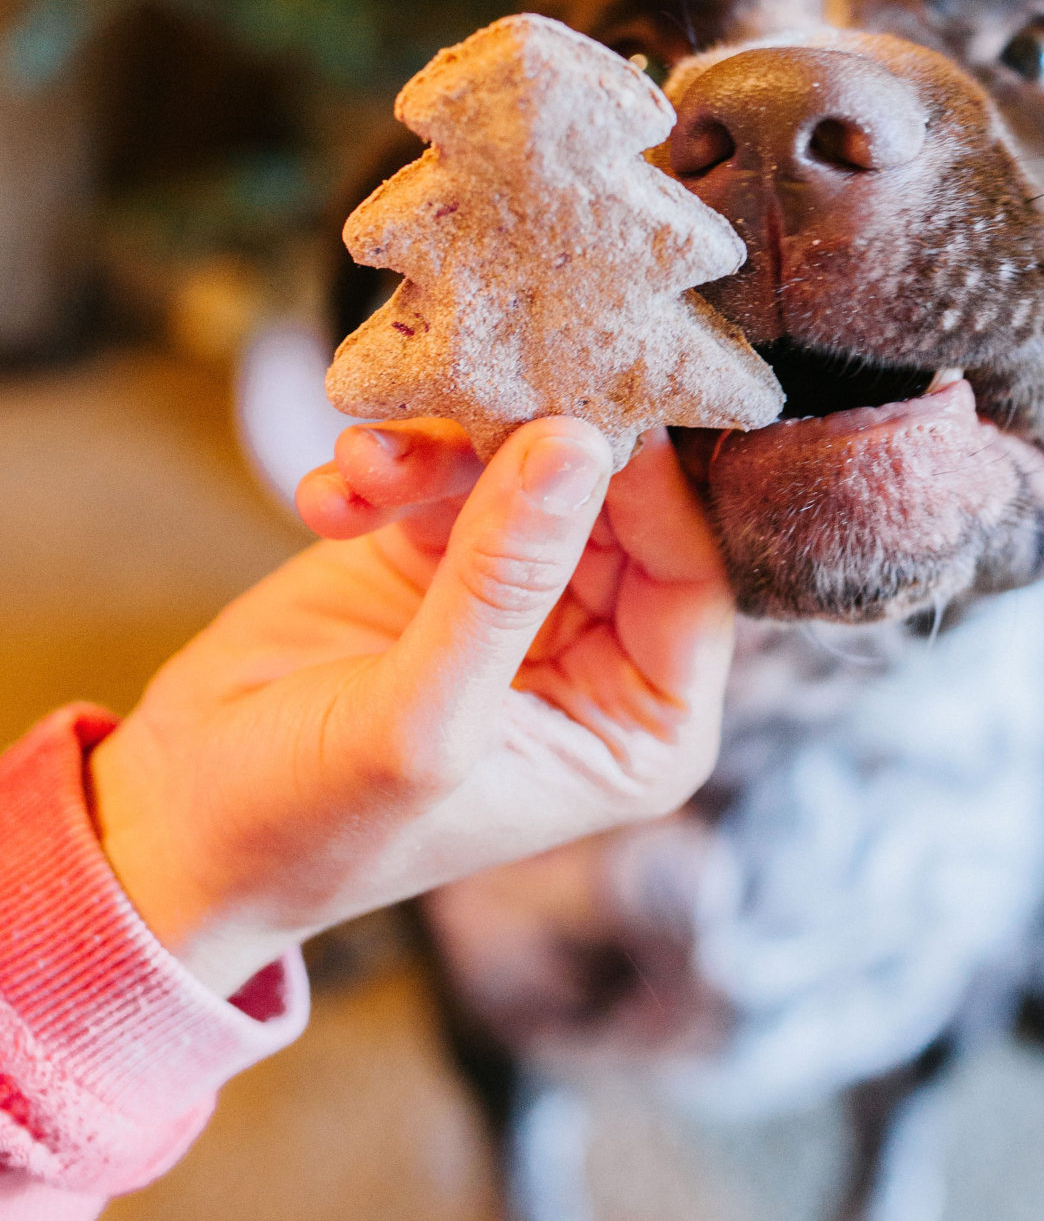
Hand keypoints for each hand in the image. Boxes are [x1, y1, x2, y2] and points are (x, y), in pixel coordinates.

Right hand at [89, 418, 733, 998]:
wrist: (176, 828)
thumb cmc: (310, 824)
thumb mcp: (419, 718)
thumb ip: (503, 583)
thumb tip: (578, 444)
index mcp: (640, 727)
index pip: (690, 575)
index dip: (648, 488)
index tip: (585, 410)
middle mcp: (597, 656)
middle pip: (611, 504)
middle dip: (532, 449)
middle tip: (471, 392)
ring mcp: (517, 599)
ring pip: (523, 471)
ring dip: (440, 454)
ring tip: (366, 469)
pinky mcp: (436, 556)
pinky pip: (444, 470)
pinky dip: (386, 470)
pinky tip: (329, 498)